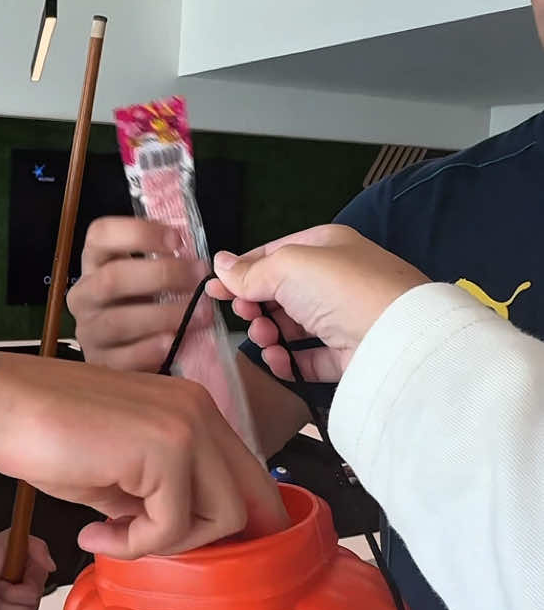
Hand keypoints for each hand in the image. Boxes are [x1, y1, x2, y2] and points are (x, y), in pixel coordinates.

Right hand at [0, 351, 289, 555]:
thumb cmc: (46, 439)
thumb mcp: (119, 476)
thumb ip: (158, 498)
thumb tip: (183, 540)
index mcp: (192, 410)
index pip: (250, 476)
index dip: (243, 524)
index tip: (205, 557)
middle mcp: (200, 411)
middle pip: (249, 499)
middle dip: (202, 540)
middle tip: (144, 548)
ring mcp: (187, 426)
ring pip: (223, 517)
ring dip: (166, 543)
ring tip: (110, 536)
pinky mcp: (166, 449)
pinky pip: (173, 525)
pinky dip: (134, 544)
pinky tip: (94, 532)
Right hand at [67, 217, 210, 371]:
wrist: (128, 351)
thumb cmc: (142, 304)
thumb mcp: (147, 276)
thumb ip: (164, 259)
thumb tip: (199, 254)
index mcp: (94, 263)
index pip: (101, 235)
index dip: (138, 232)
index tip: (177, 240)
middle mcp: (84, 294)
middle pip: (112, 278)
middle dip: (161, 275)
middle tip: (198, 276)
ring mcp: (88, 330)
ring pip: (119, 321)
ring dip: (164, 315)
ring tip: (200, 313)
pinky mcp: (99, 363)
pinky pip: (122, 358)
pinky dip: (150, 349)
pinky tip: (173, 341)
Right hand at [208, 226, 429, 381]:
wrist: (396, 338)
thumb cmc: (339, 288)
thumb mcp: (287, 267)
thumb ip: (250, 271)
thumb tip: (220, 264)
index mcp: (324, 247)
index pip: (273, 254)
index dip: (241, 271)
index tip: (213, 290)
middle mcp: (335, 279)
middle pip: (280, 292)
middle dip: (255, 305)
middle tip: (246, 317)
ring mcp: (343, 317)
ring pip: (293, 326)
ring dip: (269, 334)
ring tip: (264, 341)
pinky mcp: (348, 354)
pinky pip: (309, 357)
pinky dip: (290, 361)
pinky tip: (278, 362)